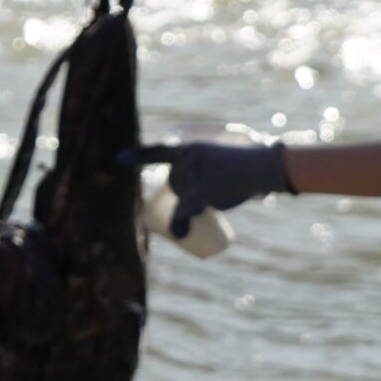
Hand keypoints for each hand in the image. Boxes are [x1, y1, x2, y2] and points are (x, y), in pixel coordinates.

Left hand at [124, 139, 295, 236]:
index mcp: (188, 146)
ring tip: (219, 192)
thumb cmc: (248, 154)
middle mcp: (184, 162)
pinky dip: (180, 224)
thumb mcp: (222, 145)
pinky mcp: (200, 195)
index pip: (157, 151)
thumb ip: (210, 155)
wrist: (260, 165)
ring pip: (182, 199)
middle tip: (216, 183)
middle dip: (189, 190)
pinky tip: (181, 235)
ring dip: (194, 205)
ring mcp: (191, 179)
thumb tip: (211, 168)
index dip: (137, 155)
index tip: (120, 159)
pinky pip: (182, 214)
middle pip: (176, 184)